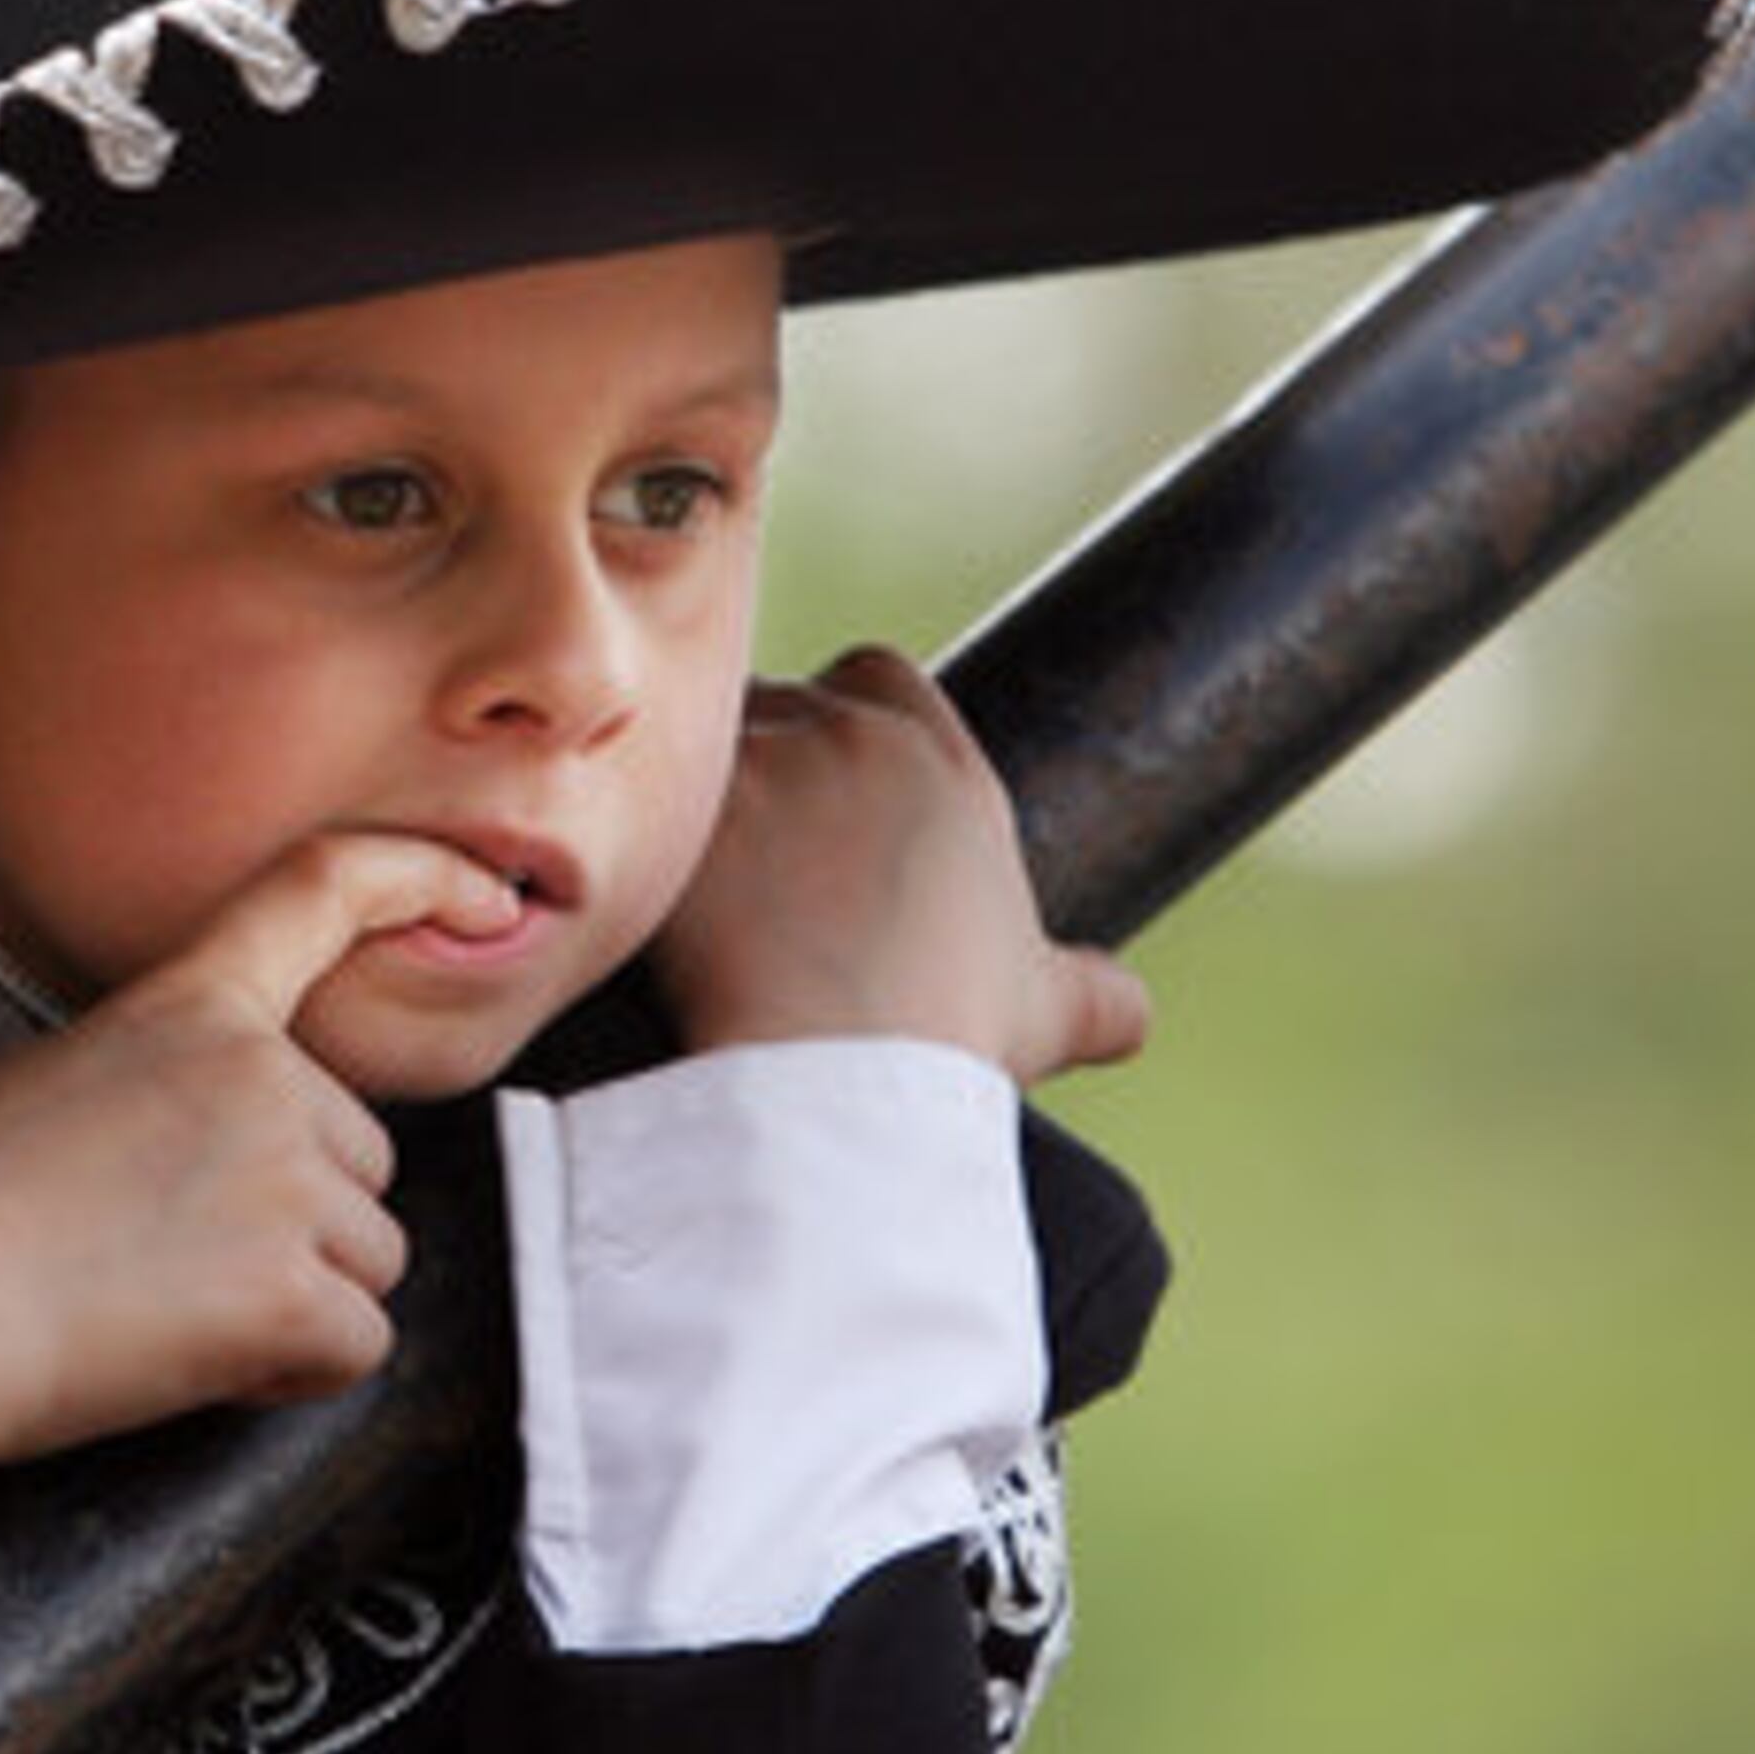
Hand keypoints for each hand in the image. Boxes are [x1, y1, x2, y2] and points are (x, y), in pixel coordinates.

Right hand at [0, 831, 514, 1589]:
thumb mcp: (67, 1083)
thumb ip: (185, 1082)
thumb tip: (265, 1153)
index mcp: (186, 1005)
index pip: (319, 894)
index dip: (417, 875)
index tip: (483, 892)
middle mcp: (256, 1073)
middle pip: (362, 1157)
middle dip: (293, 1224)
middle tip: (156, 1257)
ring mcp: (283, 1177)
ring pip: (368, 1257)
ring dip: (291, 1301)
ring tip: (156, 1305)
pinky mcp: (290, 1288)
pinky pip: (353, 1345)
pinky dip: (286, 1373)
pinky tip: (184, 1359)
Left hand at [653, 644, 1150, 1084]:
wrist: (844, 1077)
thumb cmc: (947, 1044)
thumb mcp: (1047, 1013)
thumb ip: (1095, 994)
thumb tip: (1131, 1012)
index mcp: (947, 768)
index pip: (880, 676)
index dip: (843, 720)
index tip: (817, 783)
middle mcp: (857, 742)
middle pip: (777, 698)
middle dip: (755, 751)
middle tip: (736, 838)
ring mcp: (765, 767)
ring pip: (698, 737)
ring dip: (688, 787)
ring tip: (677, 866)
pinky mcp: (682, 813)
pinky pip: (631, 791)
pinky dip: (626, 832)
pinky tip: (623, 887)